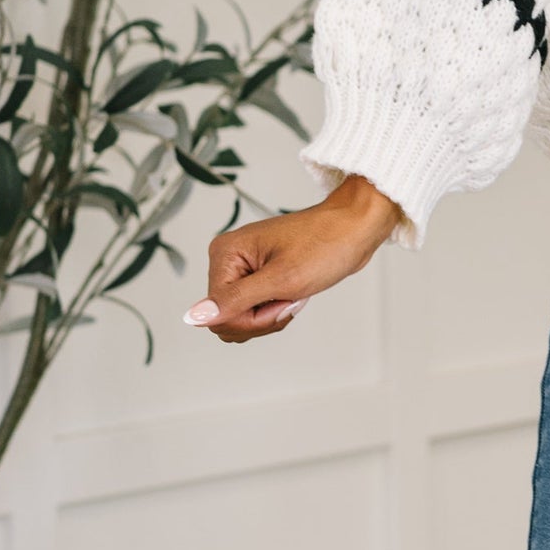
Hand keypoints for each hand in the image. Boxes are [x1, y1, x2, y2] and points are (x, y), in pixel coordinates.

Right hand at [185, 174, 402, 342]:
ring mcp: (244, 270)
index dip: (252, 317)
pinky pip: (257, 311)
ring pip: (242, 319)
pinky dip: (277, 311)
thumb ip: (234, 301)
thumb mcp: (281, 279)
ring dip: (271, 316)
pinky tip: (294, 295)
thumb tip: (194, 317)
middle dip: (262, 318)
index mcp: (225, 254)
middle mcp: (229, 260)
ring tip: (294, 293)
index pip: (218, 312)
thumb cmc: (326, 243)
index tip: (280, 300)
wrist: (354, 230)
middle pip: (227, 318)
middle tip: (289, 297)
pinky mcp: (259, 277)